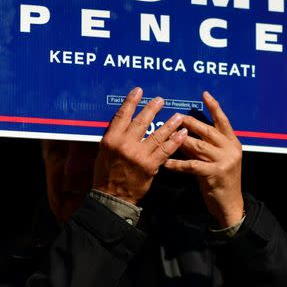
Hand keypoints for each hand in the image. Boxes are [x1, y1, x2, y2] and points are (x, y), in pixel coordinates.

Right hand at [93, 87, 187, 204]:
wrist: (112, 196)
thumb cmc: (105, 173)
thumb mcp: (103, 152)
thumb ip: (113, 136)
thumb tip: (122, 121)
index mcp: (111, 139)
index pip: (122, 115)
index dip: (131, 102)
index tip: (138, 91)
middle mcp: (125, 144)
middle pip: (141, 122)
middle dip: (152, 109)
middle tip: (161, 100)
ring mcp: (139, 155)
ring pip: (157, 134)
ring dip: (169, 124)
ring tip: (178, 116)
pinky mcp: (150, 165)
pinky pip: (165, 150)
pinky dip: (175, 141)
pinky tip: (182, 134)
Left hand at [164, 91, 243, 226]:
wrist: (230, 206)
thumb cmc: (219, 182)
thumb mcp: (214, 160)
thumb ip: (203, 147)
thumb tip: (183, 134)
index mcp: (233, 143)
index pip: (223, 120)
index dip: (214, 107)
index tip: (205, 94)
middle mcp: (231, 149)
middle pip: (207, 130)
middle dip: (189, 123)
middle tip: (174, 117)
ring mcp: (225, 160)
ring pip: (198, 146)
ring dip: (179, 142)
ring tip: (165, 137)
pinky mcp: (216, 173)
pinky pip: (192, 165)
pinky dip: (177, 164)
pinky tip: (166, 163)